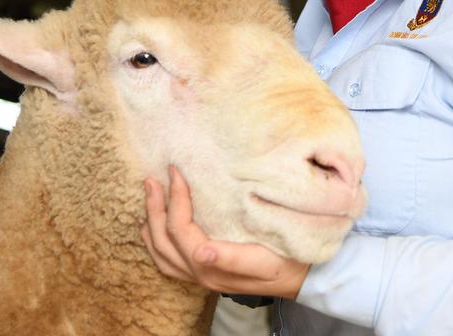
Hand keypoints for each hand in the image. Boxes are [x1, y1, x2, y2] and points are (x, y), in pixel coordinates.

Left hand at [140, 166, 309, 299]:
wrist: (303, 279)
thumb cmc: (287, 262)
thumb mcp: (265, 259)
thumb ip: (230, 258)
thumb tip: (200, 252)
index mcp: (212, 268)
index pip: (181, 231)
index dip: (175, 200)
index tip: (176, 172)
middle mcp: (201, 275)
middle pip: (164, 241)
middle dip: (155, 208)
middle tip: (152, 179)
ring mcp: (200, 277)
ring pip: (161, 254)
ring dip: (151, 224)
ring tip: (149, 198)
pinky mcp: (205, 274)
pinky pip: (168, 261)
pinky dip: (156, 241)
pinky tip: (157, 225)